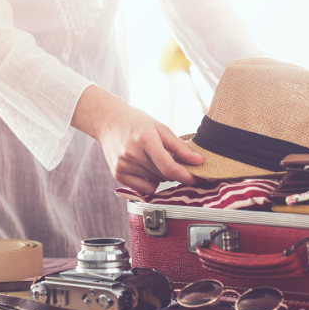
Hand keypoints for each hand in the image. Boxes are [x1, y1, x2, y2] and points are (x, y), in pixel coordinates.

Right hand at [71, 85, 204, 193]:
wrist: (109, 120)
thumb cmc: (137, 122)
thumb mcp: (160, 128)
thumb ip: (180, 147)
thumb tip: (199, 161)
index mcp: (145, 140)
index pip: (169, 167)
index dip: (186, 176)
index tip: (198, 178)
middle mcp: (132, 154)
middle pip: (164, 175)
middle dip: (176, 171)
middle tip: (175, 160)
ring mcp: (123, 166)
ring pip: (155, 182)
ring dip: (162, 175)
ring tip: (154, 158)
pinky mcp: (117, 174)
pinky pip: (144, 189)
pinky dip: (150, 182)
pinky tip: (146, 168)